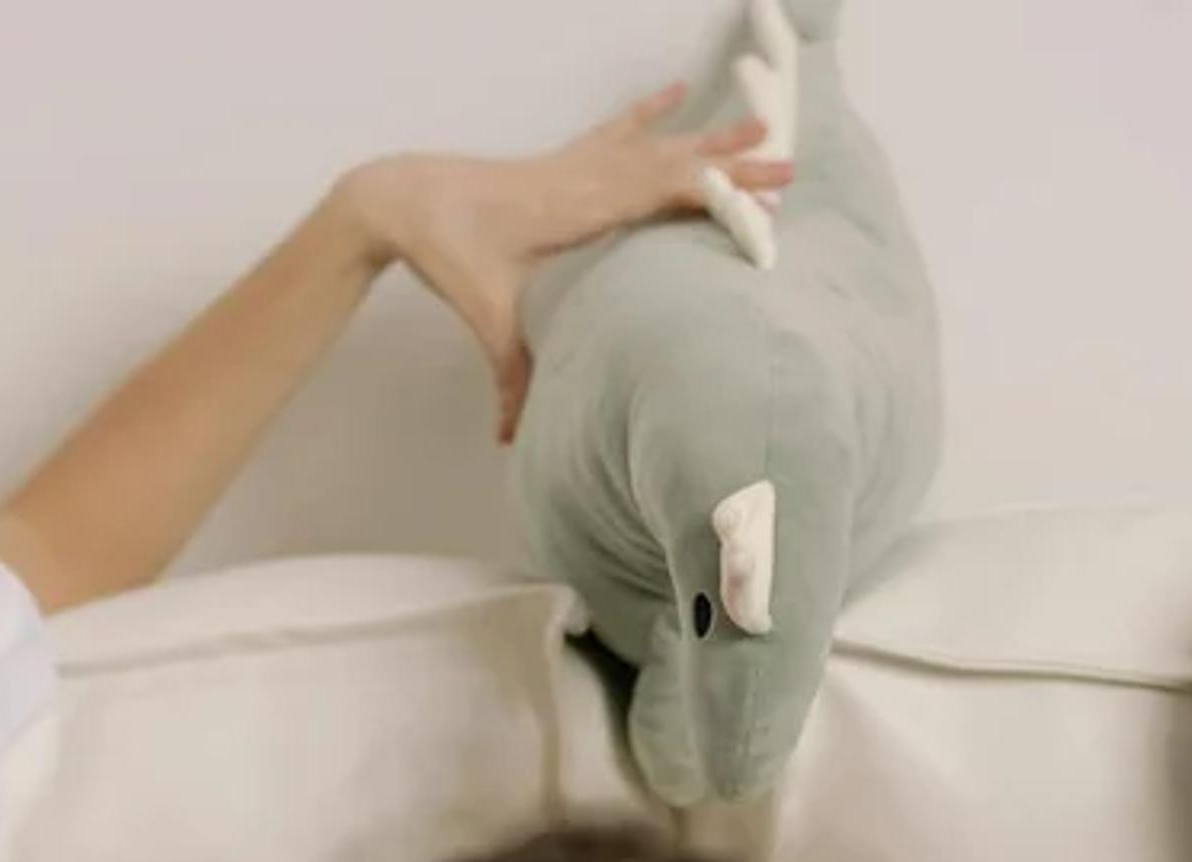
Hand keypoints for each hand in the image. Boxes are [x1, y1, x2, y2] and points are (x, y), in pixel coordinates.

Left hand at [338, 83, 796, 439]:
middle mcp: (587, 178)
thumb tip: (511, 439)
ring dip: (710, 138)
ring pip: (657, 145)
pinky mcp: (564, 161)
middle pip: (675, 167)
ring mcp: (577, 164)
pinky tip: (677, 91)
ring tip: (762, 124)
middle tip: (789, 169)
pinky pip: (618, 131)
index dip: (714, 198)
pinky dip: (650, 112)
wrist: (402, 197)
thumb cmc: (447, 248)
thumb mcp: (486, 315)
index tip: (760, 207)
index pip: (662, 195)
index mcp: (580, 208)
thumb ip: (509, 376)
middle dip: (734, 169)